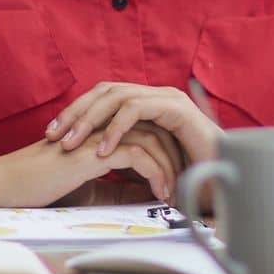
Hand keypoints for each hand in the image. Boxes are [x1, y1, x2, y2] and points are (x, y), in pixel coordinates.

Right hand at [0, 125, 183, 207]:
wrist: (5, 185)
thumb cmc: (37, 187)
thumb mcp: (84, 188)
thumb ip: (113, 187)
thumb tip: (143, 195)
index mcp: (100, 131)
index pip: (145, 129)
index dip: (165, 149)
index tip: (178, 175)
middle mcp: (102, 127)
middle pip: (155, 128)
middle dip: (175, 154)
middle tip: (187, 180)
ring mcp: (98, 135)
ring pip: (151, 139)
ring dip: (169, 165)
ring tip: (176, 191)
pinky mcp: (93, 151)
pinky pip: (138, 154)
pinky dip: (155, 172)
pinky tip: (160, 192)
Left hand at [45, 82, 221, 166]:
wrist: (224, 181)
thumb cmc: (185, 177)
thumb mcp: (140, 163)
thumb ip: (118, 155)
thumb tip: (81, 160)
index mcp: (143, 103)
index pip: (100, 97)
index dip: (73, 113)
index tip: (49, 136)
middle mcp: (153, 95)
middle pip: (103, 91)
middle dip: (74, 113)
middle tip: (51, 137)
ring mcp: (165, 98)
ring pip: (117, 96)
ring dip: (89, 119)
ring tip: (70, 144)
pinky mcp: (176, 108)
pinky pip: (137, 110)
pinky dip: (116, 128)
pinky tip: (101, 150)